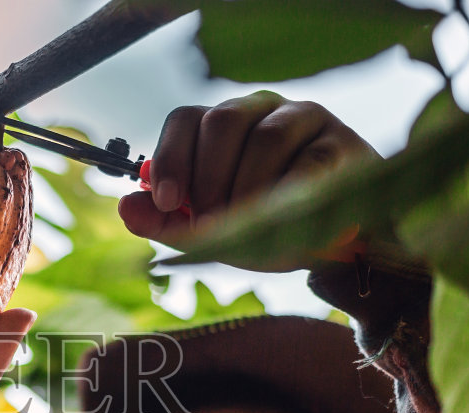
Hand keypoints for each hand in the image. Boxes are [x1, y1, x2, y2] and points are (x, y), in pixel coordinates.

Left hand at [117, 91, 378, 260]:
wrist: (333, 247)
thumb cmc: (267, 229)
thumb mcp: (210, 232)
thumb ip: (166, 223)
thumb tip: (126, 208)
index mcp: (224, 124)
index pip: (185, 118)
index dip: (170, 158)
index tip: (167, 202)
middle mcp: (263, 110)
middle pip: (223, 120)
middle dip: (209, 179)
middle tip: (211, 222)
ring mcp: (306, 120)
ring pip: (266, 137)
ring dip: (248, 190)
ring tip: (249, 226)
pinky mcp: (342, 143)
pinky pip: (310, 162)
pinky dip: (290, 196)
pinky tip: (286, 220)